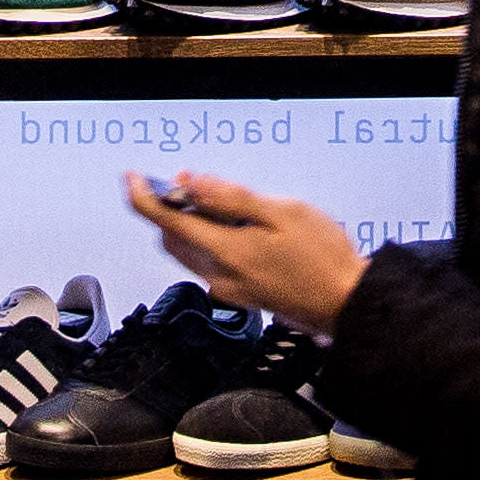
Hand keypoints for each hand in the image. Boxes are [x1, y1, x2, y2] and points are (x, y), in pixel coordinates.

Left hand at [129, 170, 367, 329]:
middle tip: (189, 182)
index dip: (144, 197)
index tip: (133, 178)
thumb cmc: (322, 257)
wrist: (346, 301)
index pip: (167, 222)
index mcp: (227, 251)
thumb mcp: (282, 212)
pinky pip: (208, 262)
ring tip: (219, 201)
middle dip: (171, 207)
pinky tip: (238, 227)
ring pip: (188, 252)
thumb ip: (233, 198)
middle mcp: (219, 275)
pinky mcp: (239, 295)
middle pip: (171, 239)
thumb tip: (194, 185)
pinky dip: (209, 240)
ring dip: (189, 224)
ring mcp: (228, 288)